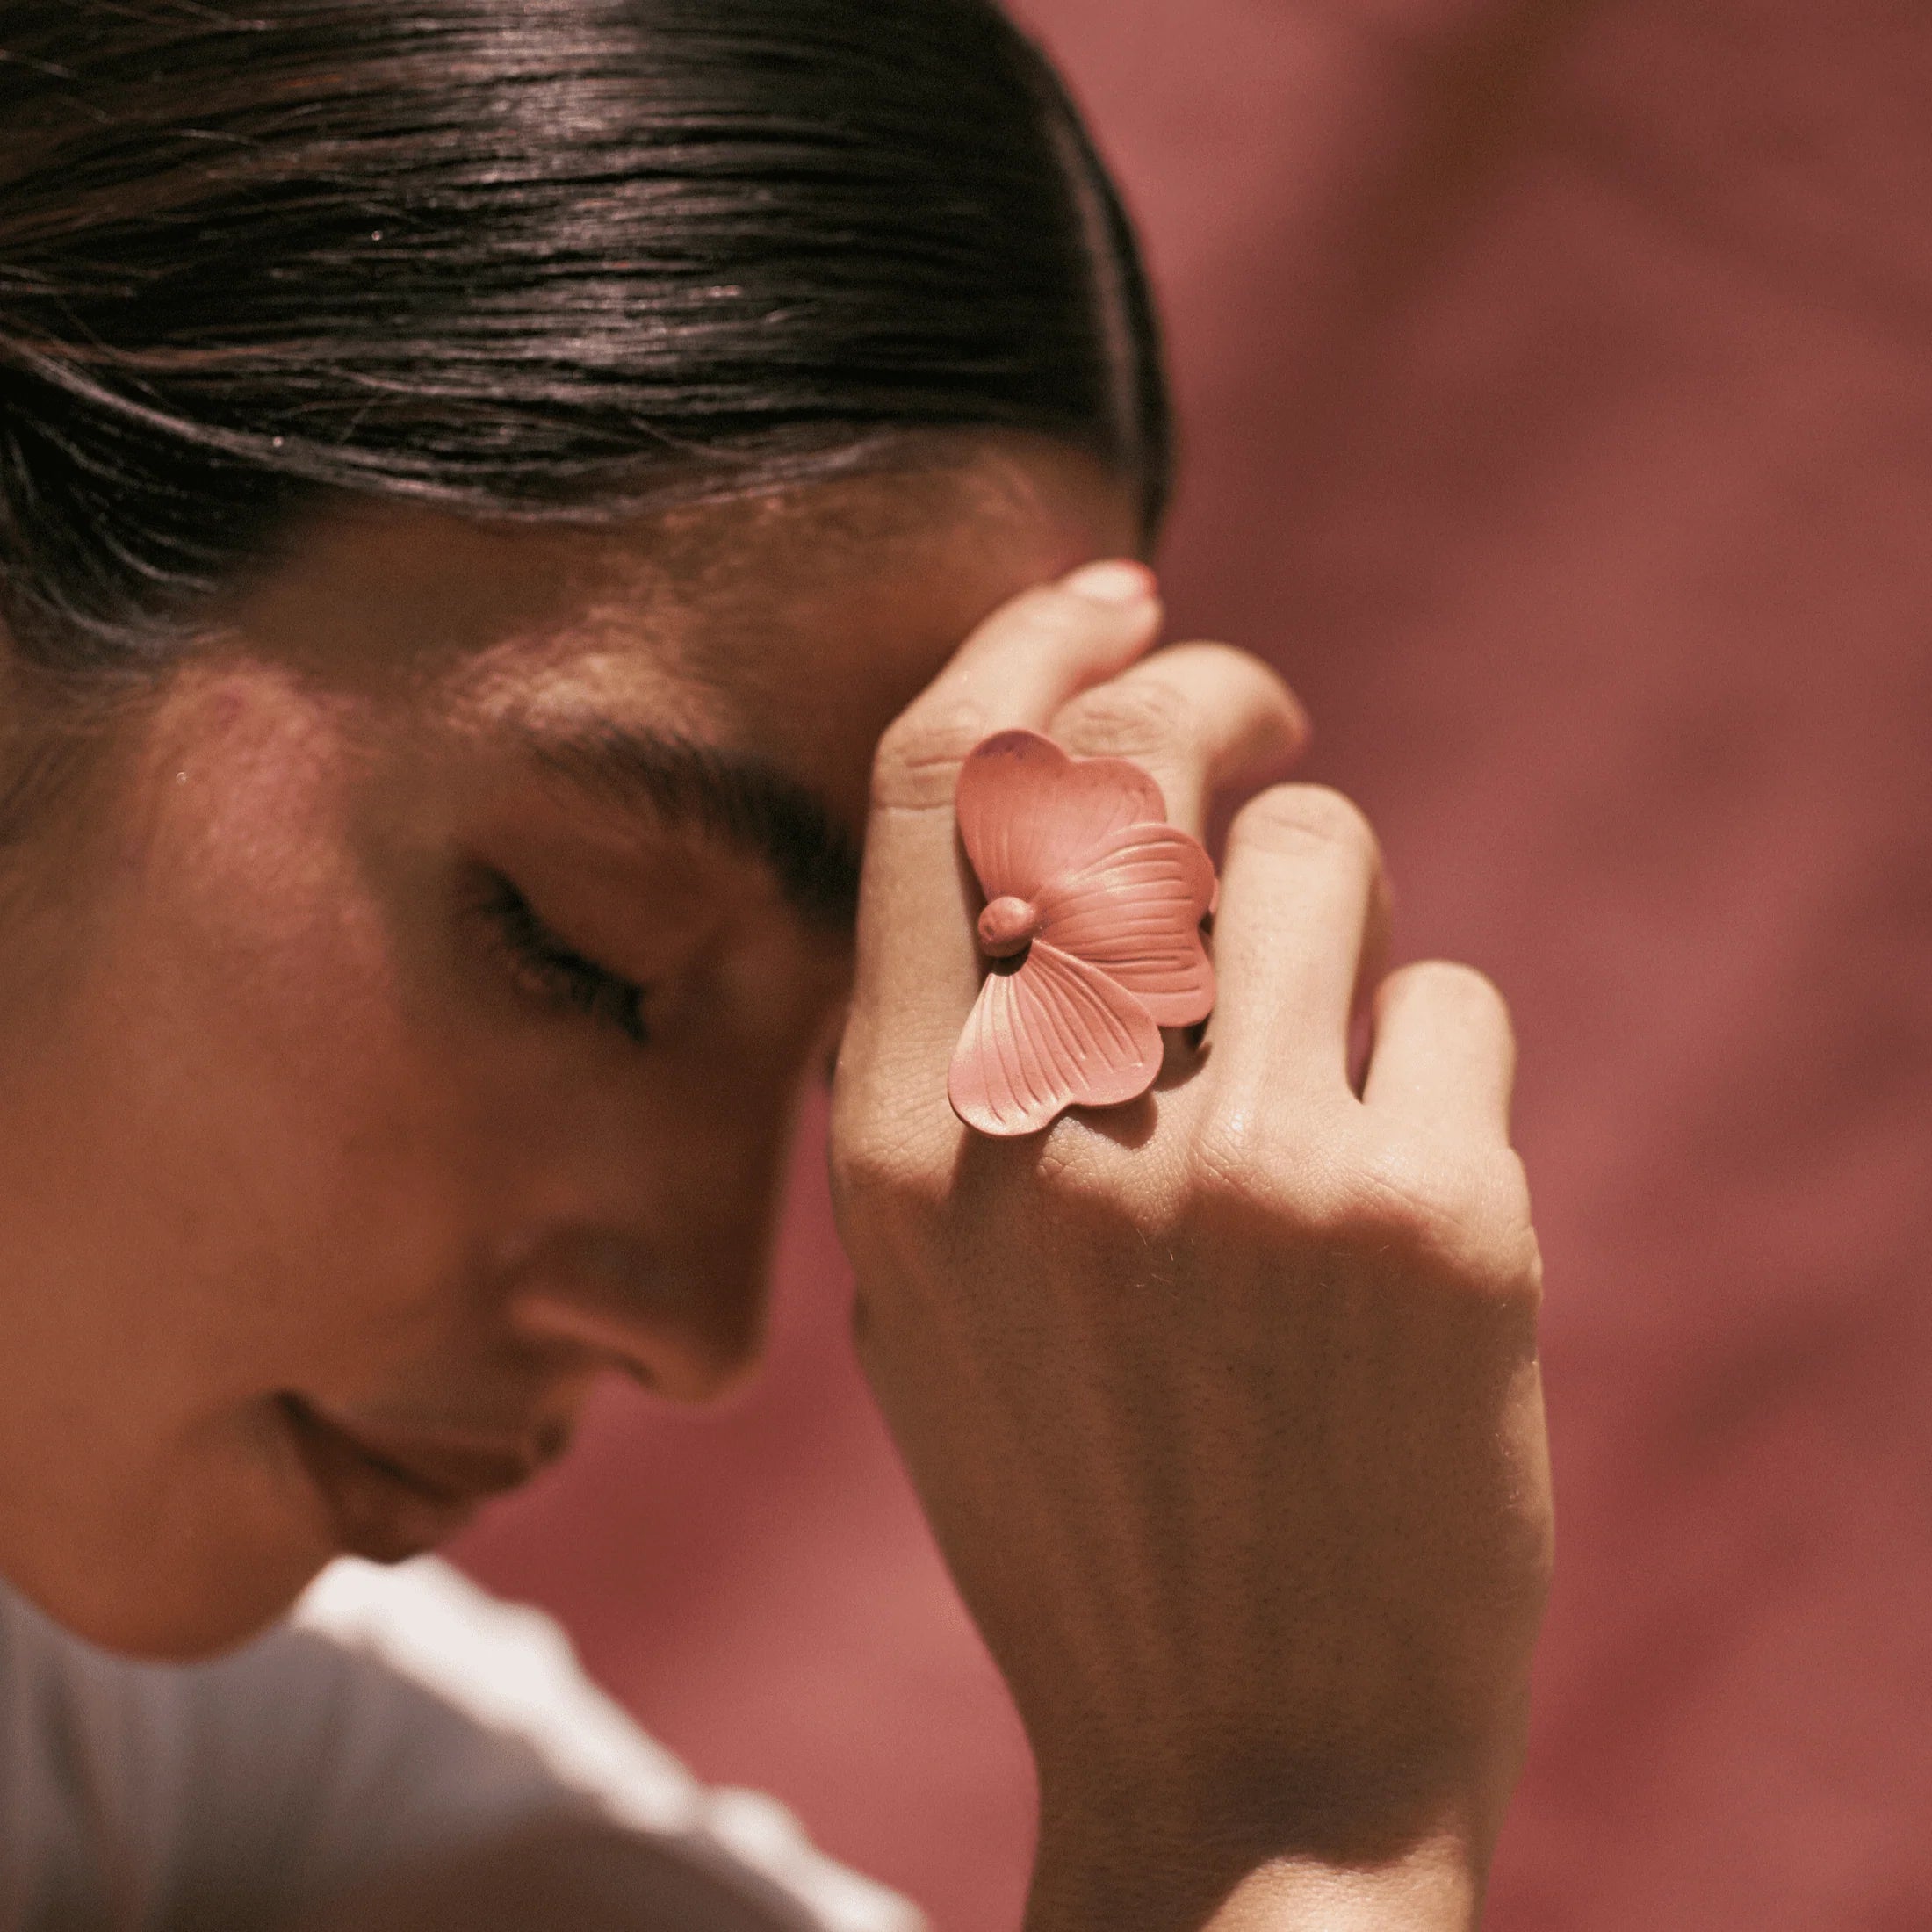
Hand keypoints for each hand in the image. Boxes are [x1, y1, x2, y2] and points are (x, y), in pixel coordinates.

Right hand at [830, 563, 1551, 1929]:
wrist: (1248, 1766)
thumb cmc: (1083, 1503)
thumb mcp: (940, 1296)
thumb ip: (959, 1068)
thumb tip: (1064, 828)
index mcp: (898, 1149)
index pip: (935, 780)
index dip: (1022, 644)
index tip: (1105, 588)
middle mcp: (1053, 1132)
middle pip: (1138, 760)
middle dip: (1207, 690)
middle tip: (1253, 709)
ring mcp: (1250, 1170)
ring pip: (1319, 853)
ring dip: (1327, 910)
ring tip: (1316, 1049)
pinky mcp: (1438, 1219)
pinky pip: (1452, 995)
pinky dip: (1430, 1058)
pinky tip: (1403, 1195)